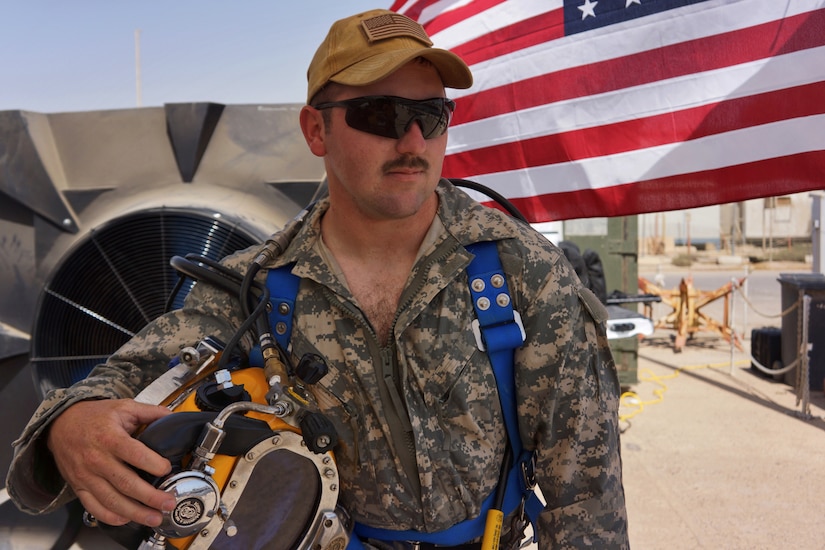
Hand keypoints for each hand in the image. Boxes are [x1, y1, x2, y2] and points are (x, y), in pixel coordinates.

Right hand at [46, 399, 176, 526]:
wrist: (60, 424)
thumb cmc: (93, 416)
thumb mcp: (123, 407)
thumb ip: (150, 412)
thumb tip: (173, 416)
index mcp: (110, 437)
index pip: (135, 454)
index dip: (153, 464)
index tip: (167, 469)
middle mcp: (97, 459)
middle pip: (126, 483)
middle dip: (150, 496)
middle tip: (169, 502)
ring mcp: (86, 476)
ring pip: (112, 500)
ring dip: (135, 512)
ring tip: (154, 517)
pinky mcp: (79, 487)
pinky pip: (94, 507)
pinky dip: (111, 517)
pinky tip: (127, 519)